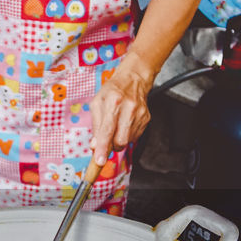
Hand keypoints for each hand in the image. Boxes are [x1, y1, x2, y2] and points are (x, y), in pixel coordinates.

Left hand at [90, 52, 152, 167]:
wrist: (133, 80)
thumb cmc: (113, 90)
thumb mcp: (97, 103)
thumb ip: (96, 125)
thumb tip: (94, 145)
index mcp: (113, 101)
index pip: (107, 130)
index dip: (102, 147)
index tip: (99, 160)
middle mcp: (129, 108)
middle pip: (120, 140)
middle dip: (111, 145)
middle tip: (107, 139)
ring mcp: (140, 114)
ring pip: (128, 141)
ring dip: (119, 139)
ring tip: (117, 125)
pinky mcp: (146, 119)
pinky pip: (135, 136)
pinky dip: (127, 134)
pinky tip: (124, 123)